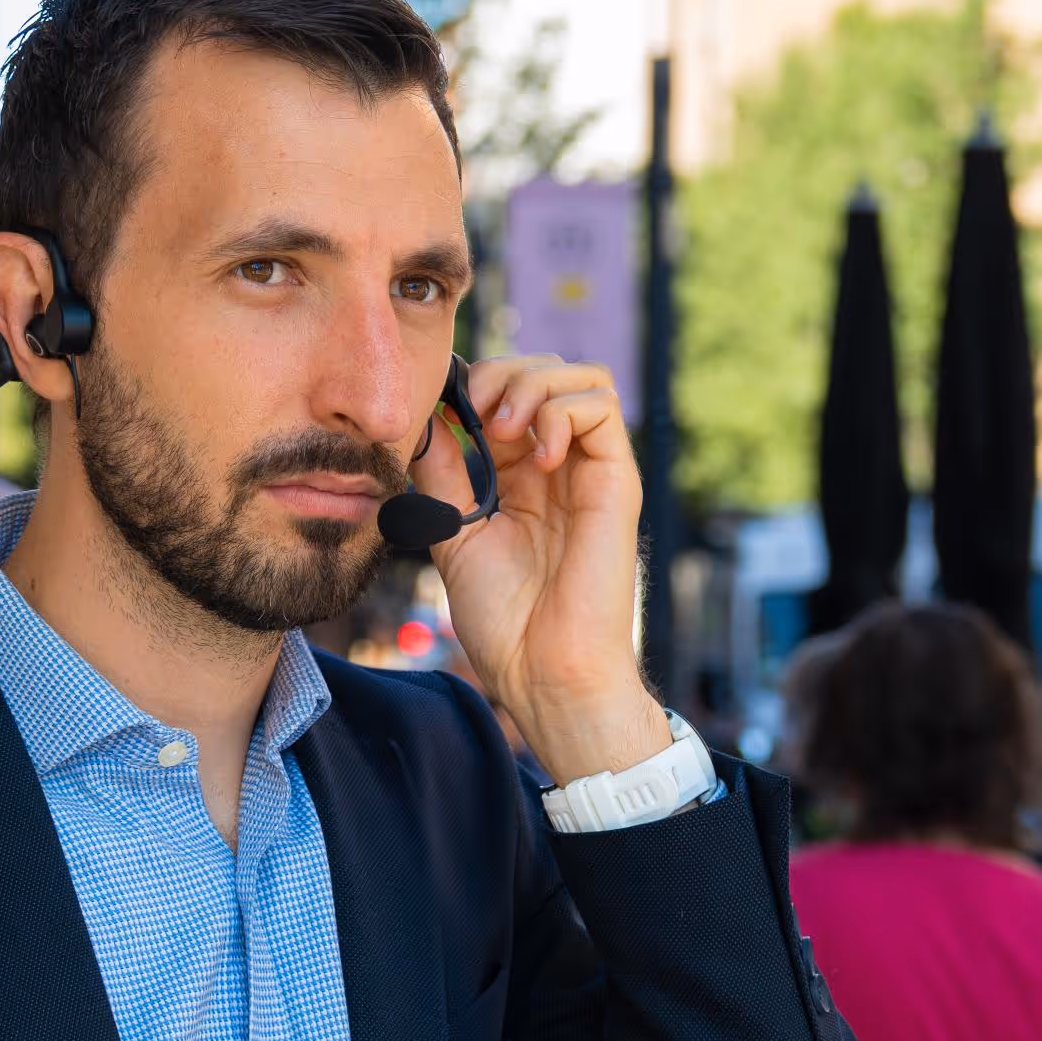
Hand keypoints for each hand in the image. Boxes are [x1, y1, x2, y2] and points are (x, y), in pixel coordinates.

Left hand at [409, 355, 667, 782]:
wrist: (542, 669)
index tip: (441, 411)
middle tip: (475, 413)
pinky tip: (536, 457)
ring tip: (504, 431)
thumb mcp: (454, 529)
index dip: (474, 384)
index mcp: (518, 475)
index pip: (506, 392)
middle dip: (501, 375)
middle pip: (544, 371)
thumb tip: (425, 414)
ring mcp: (588, 470)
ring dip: (532, 386)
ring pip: (580, 377)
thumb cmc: (503, 618)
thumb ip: (443, 472)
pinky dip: (562, 411)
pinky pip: (602, 406)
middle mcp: (557, 465)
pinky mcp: (616, 480)